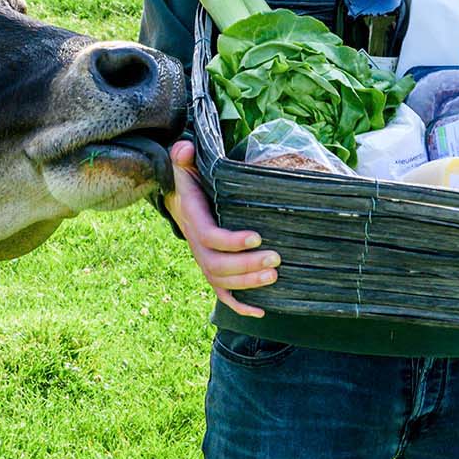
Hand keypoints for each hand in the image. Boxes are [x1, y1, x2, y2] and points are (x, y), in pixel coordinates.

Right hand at [162, 139, 278, 316]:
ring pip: (223, 283)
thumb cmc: (191, 184)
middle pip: (218, 266)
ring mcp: (205, 263)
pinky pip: (224, 295)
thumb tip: (185, 148)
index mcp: (194, 222)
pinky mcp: (214, 273)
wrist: (182, 205)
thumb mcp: (185, 167)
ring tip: (275, 276)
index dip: (232, 241)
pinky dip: (241, 306)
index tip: (257, 235)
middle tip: (276, 259)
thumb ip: (184, 156)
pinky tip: (262, 310)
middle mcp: (197, 247)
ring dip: (249, 284)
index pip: (209, 237)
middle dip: (247, 266)